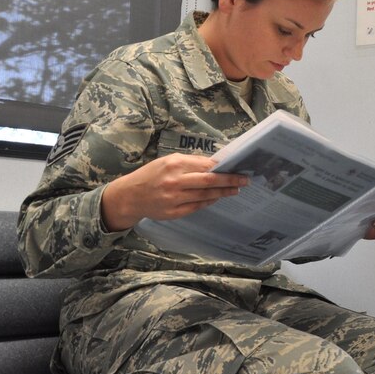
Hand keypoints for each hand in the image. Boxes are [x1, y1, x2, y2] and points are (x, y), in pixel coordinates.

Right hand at [101, 153, 248, 230]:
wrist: (130, 196)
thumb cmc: (151, 175)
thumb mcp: (167, 161)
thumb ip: (189, 163)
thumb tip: (214, 164)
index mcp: (174, 164)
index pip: (205, 165)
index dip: (223, 167)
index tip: (236, 167)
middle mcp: (174, 181)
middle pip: (209, 181)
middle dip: (230, 180)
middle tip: (244, 180)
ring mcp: (174, 198)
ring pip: (205, 195)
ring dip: (223, 192)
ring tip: (235, 190)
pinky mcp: (173, 212)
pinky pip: (197, 206)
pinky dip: (209, 201)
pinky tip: (217, 198)